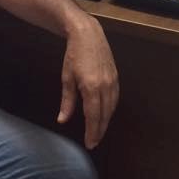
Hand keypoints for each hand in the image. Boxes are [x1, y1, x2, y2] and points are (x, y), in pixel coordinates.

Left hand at [57, 17, 119, 147]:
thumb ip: (67, 101)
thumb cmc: (73, 56)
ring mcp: (113, 81)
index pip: (93, 116)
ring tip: (99, 131)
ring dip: (106, 121)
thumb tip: (62, 120)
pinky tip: (105, 114)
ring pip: (112, 108)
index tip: (89, 144)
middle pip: (105, 115)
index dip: (92, 132)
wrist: (88, 35)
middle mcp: (105, 86)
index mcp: (91, 88)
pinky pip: (115, 98)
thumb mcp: (67, 79)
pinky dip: (110, 109)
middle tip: (94, 142)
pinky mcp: (116, 77)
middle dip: (100, 130)